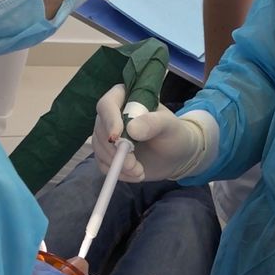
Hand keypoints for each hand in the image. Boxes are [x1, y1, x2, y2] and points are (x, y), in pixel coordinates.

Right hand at [93, 85, 217, 181]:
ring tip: (140, 172)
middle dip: (114, 151)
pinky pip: (103, 164)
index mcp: (126, 99)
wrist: (176, 155)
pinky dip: (117, 173)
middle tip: (133, 165)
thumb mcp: (170, 126)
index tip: (116, 138)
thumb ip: (153, 123)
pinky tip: (135, 175)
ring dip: (117, 164)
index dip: (109, 120)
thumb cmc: (174, 134)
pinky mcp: (108, 154)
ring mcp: (108, 135)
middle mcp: (112, 115)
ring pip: (99, 148)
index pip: (107, 104)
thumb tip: (131, 129)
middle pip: (100, 130)